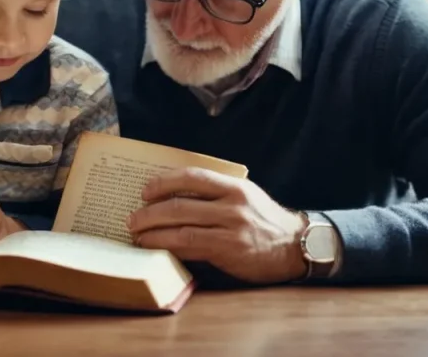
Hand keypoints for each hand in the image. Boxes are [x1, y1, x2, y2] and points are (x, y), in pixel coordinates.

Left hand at [127, 168, 308, 284]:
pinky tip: (156, 248)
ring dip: (153, 231)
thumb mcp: (245, 197)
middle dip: (149, 211)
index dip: (164, 181)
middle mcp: (231, 204)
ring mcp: (230, 228)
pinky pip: (190, 246)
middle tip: (132, 217)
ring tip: (137, 235)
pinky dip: (167, 246)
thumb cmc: (264, 221)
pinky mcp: (228, 251)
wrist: (295, 246)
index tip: (145, 190)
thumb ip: (217, 193)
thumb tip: (174, 194)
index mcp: (234, 186)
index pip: (192, 176)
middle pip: (179, 204)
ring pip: (180, 227)